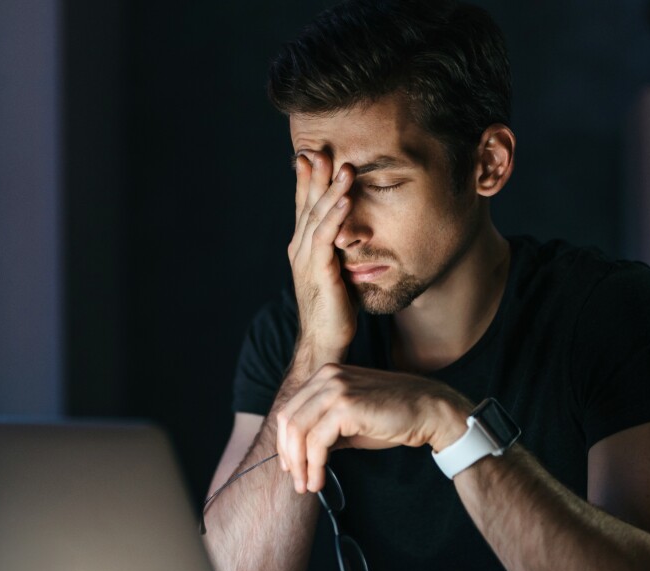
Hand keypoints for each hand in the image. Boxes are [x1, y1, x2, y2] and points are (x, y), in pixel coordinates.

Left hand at [276, 364, 472, 493]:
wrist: (430, 411)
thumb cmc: (395, 417)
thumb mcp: (351, 420)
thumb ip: (325, 428)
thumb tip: (302, 453)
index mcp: (326, 375)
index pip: (291, 409)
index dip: (285, 441)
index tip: (292, 466)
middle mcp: (327, 376)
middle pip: (288, 420)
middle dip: (288, 455)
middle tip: (297, 480)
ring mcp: (336, 389)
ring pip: (298, 432)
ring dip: (300, 465)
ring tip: (307, 485)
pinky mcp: (346, 407)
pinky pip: (316, 441)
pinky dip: (314, 465)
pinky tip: (319, 480)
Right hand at [289, 152, 355, 369]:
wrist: (323, 341)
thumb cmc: (332, 310)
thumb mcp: (334, 272)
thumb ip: (337, 250)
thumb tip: (349, 231)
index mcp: (302, 248)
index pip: (304, 207)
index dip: (307, 181)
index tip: (311, 155)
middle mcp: (300, 250)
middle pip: (307, 206)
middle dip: (315, 177)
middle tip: (321, 149)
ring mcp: (307, 261)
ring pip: (317, 218)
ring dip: (330, 190)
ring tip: (344, 167)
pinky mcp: (320, 274)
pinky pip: (326, 240)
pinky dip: (335, 218)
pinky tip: (345, 200)